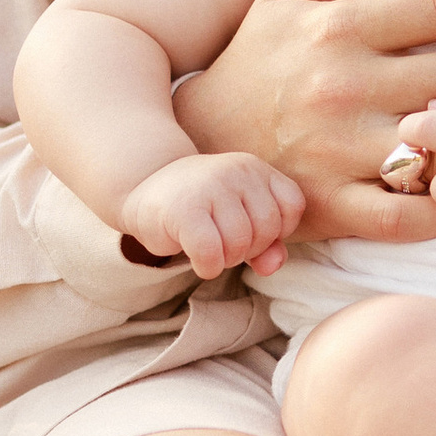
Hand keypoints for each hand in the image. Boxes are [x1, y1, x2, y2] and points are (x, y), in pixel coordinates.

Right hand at [117, 151, 308, 281]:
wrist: (143, 192)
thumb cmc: (200, 209)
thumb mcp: (239, 218)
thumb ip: (267, 243)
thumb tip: (274, 265)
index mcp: (255, 168)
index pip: (292, 205)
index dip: (277, 230)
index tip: (250, 231)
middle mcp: (236, 171)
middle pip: (267, 229)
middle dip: (248, 249)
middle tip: (224, 243)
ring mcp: (210, 186)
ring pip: (240, 244)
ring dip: (226, 260)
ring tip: (209, 248)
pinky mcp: (185, 209)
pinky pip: (211, 253)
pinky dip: (208, 267)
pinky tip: (198, 260)